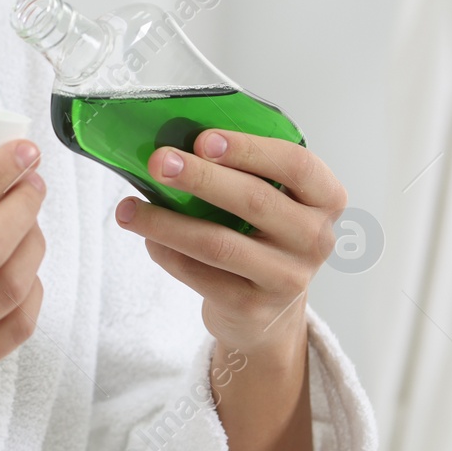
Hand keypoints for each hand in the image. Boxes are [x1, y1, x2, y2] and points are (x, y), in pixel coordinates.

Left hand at [113, 128, 343, 357]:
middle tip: (158, 162)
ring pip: (218, 243)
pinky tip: (146, 236)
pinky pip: (199, 273)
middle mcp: (314, 238)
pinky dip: (166, 251)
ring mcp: (286, 277)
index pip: (297, 165)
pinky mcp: (252, 306)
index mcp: (324, 198)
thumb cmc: (260, 235)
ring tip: (128, 209)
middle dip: (200, 177)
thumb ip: (238, 171)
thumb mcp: (269, 200)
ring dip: (166, 222)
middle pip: (253, 200)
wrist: (268, 311)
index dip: (249, 149)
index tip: (204, 139)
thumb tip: (172, 144)